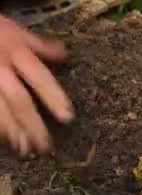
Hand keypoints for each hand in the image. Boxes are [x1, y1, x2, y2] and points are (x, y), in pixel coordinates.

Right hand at [0, 15, 72, 156]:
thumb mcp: (13, 29)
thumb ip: (38, 45)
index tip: (68, 118)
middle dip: (33, 125)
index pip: (39, 77)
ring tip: (26, 151)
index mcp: (15, 51)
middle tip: (47, 147)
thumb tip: (65, 53)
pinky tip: (4, 142)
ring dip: (13, 132)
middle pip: (19, 100)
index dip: (54, 97)